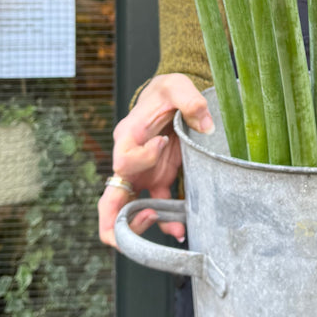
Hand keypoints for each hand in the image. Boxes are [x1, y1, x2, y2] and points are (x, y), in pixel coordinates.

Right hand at [97, 74, 212, 248]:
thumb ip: (190, 100)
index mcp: (127, 137)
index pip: (123, 160)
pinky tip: (182, 230)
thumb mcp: (177, 85)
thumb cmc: (168, 90)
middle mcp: (129, 161)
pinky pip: (157, 208)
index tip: (163, 143)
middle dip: (117, 223)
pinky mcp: (158, 180)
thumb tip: (206, 126)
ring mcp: (142, 175)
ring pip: (128, 213)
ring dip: (146, 228)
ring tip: (177, 230)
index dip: (142, 159)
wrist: (170, 97)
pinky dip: (166, 222)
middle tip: (145, 222)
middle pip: (109, 202)